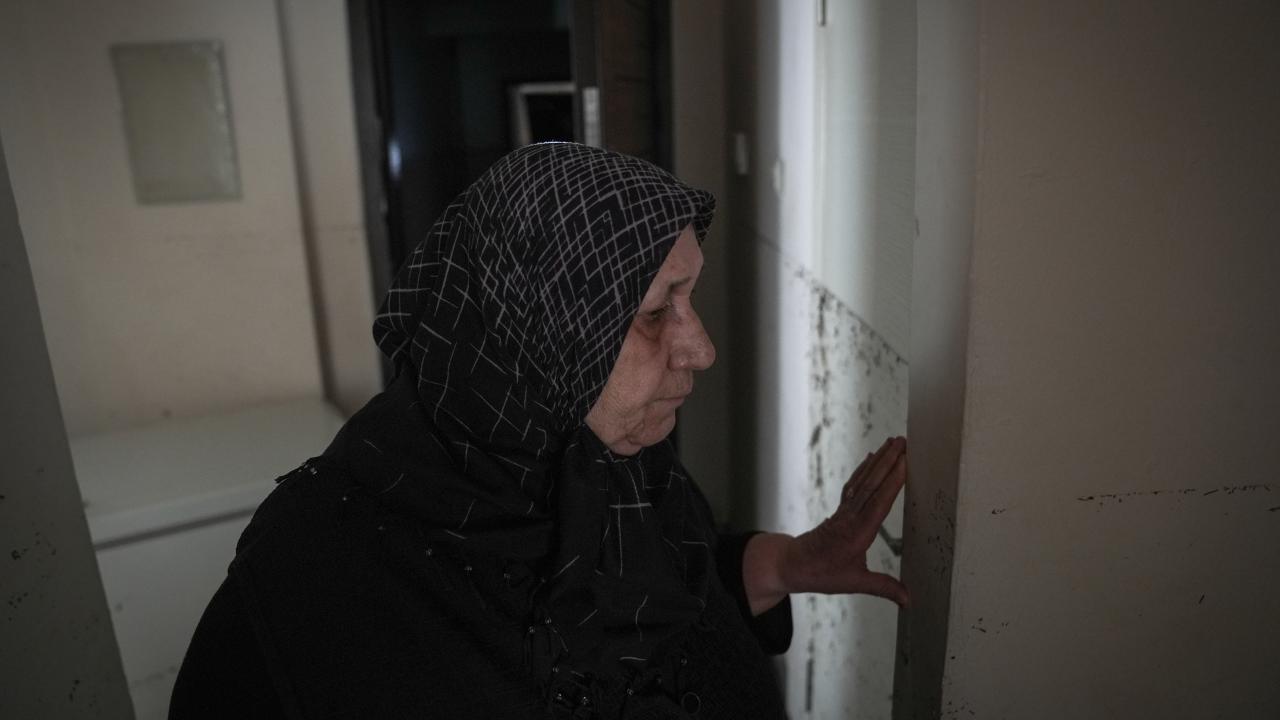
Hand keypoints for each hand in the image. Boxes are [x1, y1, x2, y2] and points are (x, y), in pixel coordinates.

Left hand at [780, 436, 909, 605]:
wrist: (792, 565)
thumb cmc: (822, 574)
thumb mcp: (854, 583)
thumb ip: (884, 587)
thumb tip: (909, 600)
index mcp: (857, 533)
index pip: (879, 503)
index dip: (892, 482)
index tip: (905, 462)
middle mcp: (851, 517)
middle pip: (872, 484)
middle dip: (888, 461)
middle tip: (903, 441)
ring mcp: (844, 510)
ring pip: (863, 480)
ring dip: (879, 459)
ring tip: (893, 442)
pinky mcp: (840, 509)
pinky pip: (853, 484)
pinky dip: (864, 469)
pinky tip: (871, 457)